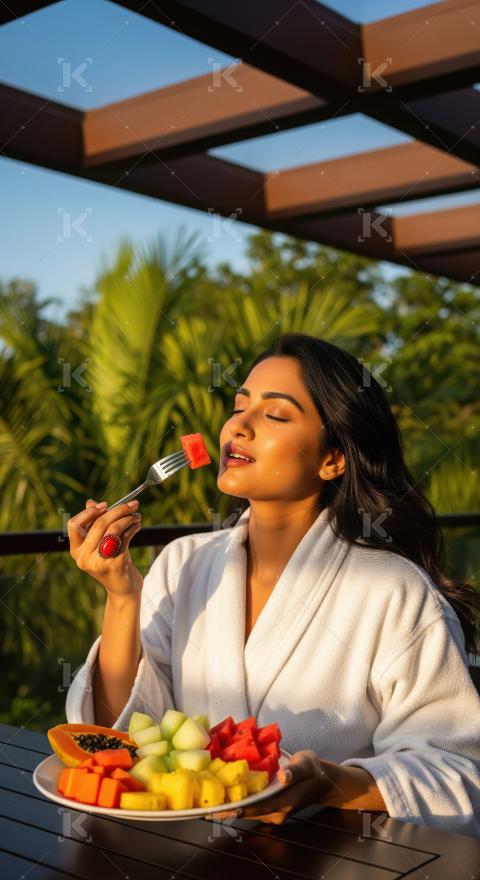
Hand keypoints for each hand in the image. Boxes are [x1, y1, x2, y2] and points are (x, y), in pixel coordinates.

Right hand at [67, 499, 142, 595]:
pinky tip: (137, 525)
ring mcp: (99, 562)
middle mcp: (84, 558)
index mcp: (76, 551)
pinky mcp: (115, 564)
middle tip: (132, 504)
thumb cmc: (110, 563)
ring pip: (113, 529)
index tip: (105, 505)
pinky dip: (133, 528)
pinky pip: (125, 538)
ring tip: (137, 515)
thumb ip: (94, 525)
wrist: (122, 589)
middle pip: (99, 524)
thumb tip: (90, 502)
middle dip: (118, 510)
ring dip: (128, 518)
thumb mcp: (100, 545)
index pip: (74, 525)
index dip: (89, 512)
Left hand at [206, 750, 331, 824]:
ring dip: (229, 808)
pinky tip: (223, 797)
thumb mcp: (306, 764)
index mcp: (284, 802)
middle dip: (226, 811)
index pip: (256, 808)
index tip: (218, 811)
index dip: (236, 810)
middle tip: (204, 807)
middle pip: (248, 813)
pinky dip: (237, 803)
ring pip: (248, 812)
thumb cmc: (313, 770)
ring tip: (208, 802)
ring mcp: (273, 813)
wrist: (322, 781)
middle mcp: (276, 812)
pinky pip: (251, 807)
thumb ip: (295, 770)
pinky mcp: (270, 808)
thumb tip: (282, 775)